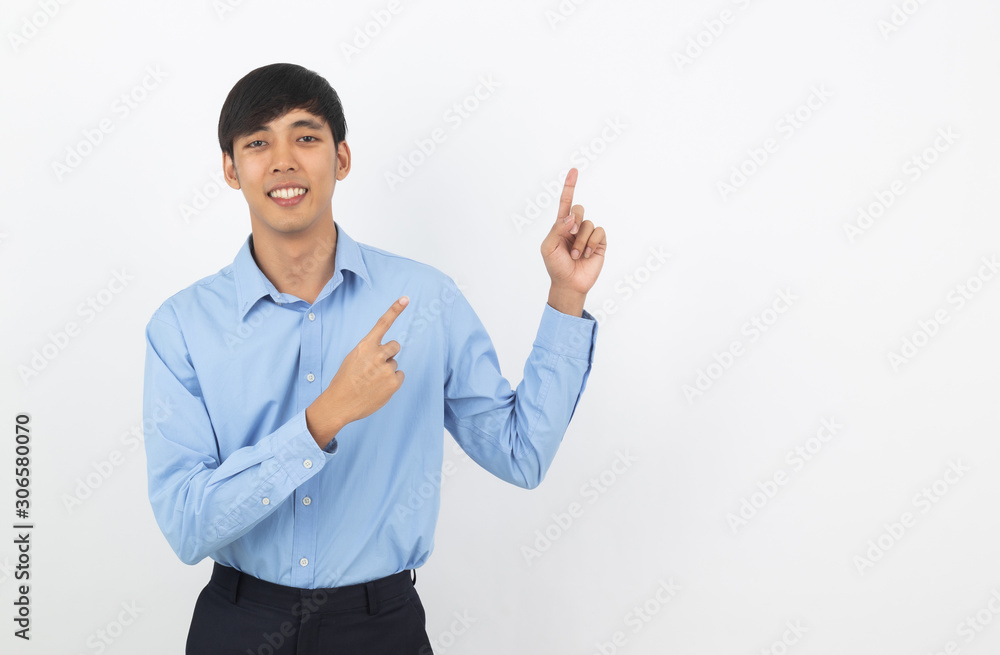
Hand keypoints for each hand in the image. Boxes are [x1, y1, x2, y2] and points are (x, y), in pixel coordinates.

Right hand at [306, 297, 408, 443]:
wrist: (340, 403)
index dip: (395, 309)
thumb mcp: (353, 358)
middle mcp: (377, 355)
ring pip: (395, 363)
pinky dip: (392, 381)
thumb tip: (387, 353)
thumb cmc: (345, 380)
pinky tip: (379, 388)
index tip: (406, 298)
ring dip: (387, 370)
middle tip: (376, 366)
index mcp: (365, 346)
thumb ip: (369, 351)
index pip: (382, 324)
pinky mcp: (393, 383)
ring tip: (372, 380)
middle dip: (389, 354)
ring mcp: (386, 369)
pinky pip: (399, 376)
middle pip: (395, 346)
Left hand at [540, 168, 606, 295]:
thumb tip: (572, 217)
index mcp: (561, 225)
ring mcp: (588, 234)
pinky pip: (599, 232)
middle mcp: (576, 227)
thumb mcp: (548, 247)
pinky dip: (591, 243)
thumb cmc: (556, 266)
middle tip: (570, 237)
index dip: (570, 186)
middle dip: (574, 222)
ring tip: (575, 255)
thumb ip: (557, 229)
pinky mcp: (599, 243)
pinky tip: (587, 255)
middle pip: (579, 209)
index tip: (574, 170)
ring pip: (588, 224)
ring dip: (580, 241)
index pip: (566, 202)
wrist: (569, 284)